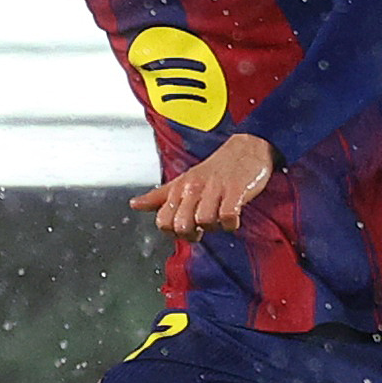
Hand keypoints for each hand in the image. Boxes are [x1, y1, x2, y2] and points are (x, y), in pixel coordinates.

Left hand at [130, 132, 274, 239]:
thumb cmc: (215, 169)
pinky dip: (231, 223)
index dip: (172, 231)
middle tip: (202, 227)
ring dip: (214, 227)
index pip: (163, 220)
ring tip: (220, 218)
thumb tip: (134, 205)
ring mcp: (215, 189)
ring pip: (205, 222)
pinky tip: (233, 217)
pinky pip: (228, 217)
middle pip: (181, 225)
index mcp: (180, 187)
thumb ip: (159, 196)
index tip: (185, 227)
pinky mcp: (236, 190)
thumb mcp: (183, 180)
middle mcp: (194, 188)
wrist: (246, 148)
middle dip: (192, 234)